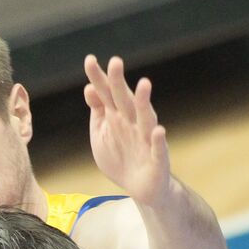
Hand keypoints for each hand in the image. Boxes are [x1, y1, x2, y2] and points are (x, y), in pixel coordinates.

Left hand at [84, 55, 170, 204]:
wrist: (141, 189)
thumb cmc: (120, 158)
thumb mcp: (102, 135)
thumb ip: (98, 112)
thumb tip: (89, 88)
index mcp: (118, 117)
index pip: (107, 94)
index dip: (99, 78)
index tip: (89, 60)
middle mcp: (133, 124)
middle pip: (125, 100)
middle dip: (120, 83)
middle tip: (115, 61)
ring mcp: (146, 140)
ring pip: (146, 119)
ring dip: (144, 103)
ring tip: (144, 85)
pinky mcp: (157, 159)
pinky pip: (158, 148)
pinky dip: (159, 140)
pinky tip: (158, 131)